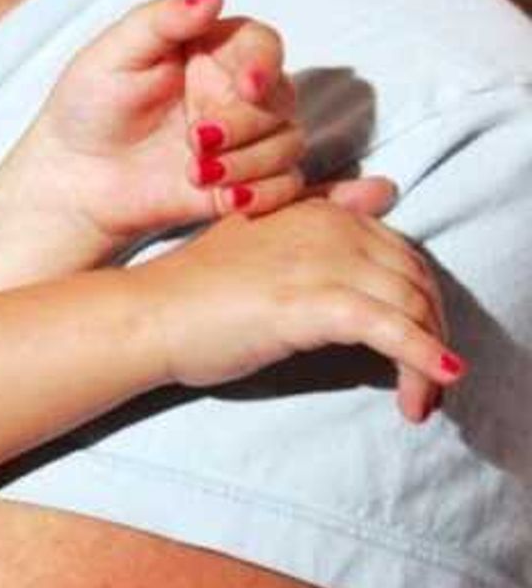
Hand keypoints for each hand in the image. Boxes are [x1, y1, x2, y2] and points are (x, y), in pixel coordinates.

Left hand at [24, 0, 306, 253]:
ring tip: (195, 173)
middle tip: (196, 140)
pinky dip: (265, 194)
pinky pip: (287, 185)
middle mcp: (236, 91)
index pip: (261, 44)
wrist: (74, 178)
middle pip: (280, 97)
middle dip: (244, 124)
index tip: (246, 86)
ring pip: (288, 142)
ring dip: (249, 162)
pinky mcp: (245, 180)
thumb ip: (161, 20)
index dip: (263, 63)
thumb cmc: (89, 107)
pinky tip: (226, 200)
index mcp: (210, 50)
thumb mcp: (112, 55)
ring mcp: (245, 137)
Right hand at [136, 199, 460, 418]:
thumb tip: (382, 187)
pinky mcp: (314, 303)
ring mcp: (324, 263)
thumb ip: (324, 208)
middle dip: (432, 333)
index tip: (417, 346)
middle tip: (428, 383)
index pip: (402, 255)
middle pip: (415, 282)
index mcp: (325, 211)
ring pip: (410, 308)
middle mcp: (333, 228)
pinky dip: (422, 356)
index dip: (420, 303)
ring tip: (423, 400)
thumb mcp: (265, 235)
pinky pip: (390, 330)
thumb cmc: (197, 288)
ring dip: (429, 359)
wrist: (148, 315)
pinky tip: (438, 378)